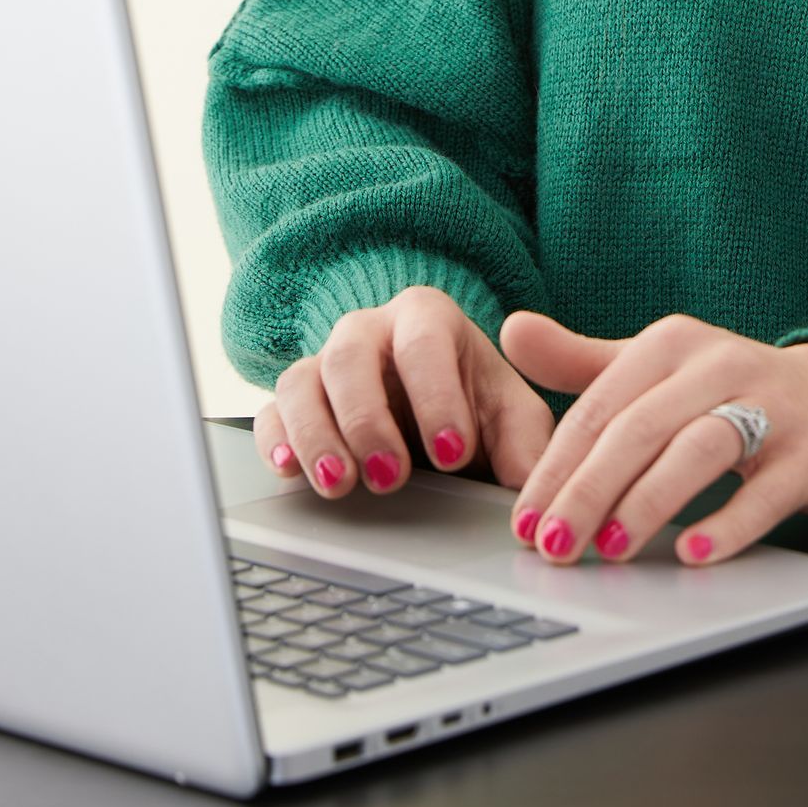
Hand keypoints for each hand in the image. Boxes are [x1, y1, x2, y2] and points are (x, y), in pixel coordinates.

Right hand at [253, 285, 556, 497]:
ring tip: (341, 486)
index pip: (425, 343)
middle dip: (368, 419)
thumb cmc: (477, 407)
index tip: (453, 453)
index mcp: (428, 318)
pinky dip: (275, 441)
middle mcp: (370, 331)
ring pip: (302, 382)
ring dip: (317, 435)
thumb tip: (536, 488)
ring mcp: (324, 364)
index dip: (437, 396)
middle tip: (390, 476)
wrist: (439, 415)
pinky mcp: (294, 405)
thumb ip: (527, 445)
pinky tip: (289, 472)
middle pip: (351, 356)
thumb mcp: (512, 418)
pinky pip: (271, 412)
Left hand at [496, 310, 807, 566]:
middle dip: (590, 490)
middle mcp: (719, 365)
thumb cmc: (730, 390)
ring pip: (699, 449)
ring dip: (649, 502)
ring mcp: (770, 406)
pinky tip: (692, 554)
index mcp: (671, 345)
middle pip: (641, 427)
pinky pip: (766, 491)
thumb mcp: (657, 368)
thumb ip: (583, 360)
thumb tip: (511, 330)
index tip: (524, 520)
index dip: (557, 465)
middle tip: (553, 545)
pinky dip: (728, 525)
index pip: (600, 407)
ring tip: (610, 550)